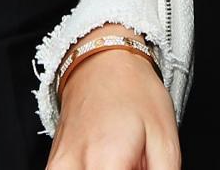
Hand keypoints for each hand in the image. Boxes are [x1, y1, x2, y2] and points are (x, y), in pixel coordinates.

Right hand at [46, 36, 176, 169]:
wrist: (101, 60)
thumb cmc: (134, 92)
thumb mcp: (165, 138)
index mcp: (107, 161)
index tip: (143, 167)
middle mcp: (76, 164)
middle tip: (135, 162)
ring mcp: (59, 164)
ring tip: (120, 162)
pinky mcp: (54, 162)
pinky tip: (104, 162)